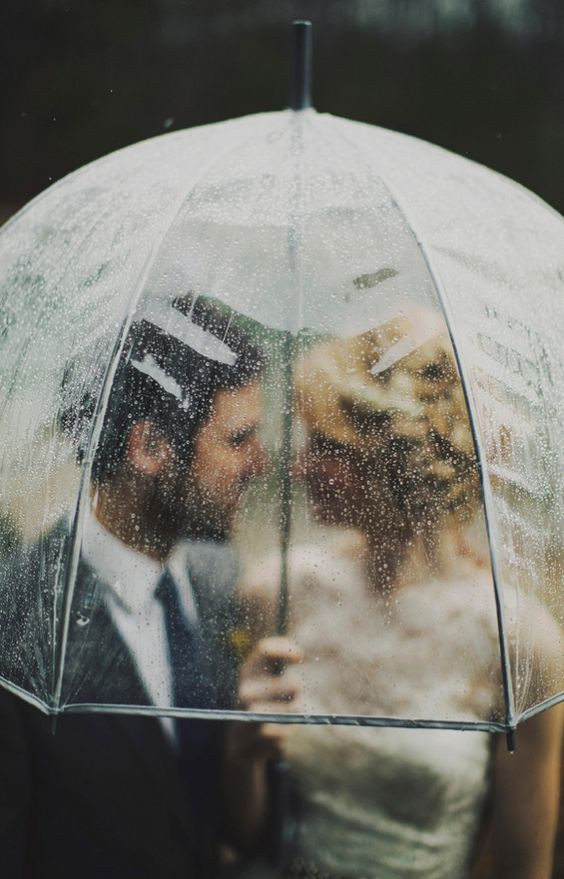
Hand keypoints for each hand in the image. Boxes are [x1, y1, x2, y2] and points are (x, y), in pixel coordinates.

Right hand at [229, 636, 302, 761]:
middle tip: (288, 696)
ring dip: (296, 710)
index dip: (286, 649)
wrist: (241, 742)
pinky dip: (292, 727)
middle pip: (293, 684)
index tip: (300, 656)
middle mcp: (246, 691)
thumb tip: (300, 654)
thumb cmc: (260, 702)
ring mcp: (253, 713)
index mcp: (247, 673)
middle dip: (297, 690)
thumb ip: (277, 659)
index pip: (265, 649)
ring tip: (281, 714)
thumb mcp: (262, 677)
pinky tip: (278, 729)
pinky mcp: (264, 734)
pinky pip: (294, 725)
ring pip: (297, 707)